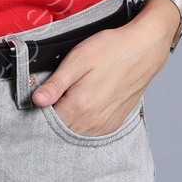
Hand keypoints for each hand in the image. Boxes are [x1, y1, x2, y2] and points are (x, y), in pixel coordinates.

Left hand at [30, 2, 175, 134]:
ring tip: (71, 97)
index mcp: (80, 106)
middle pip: (60, 128)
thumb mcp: (78, 59)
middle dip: (52, 115)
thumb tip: (37, 100)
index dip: (40, 109)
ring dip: (68, 120)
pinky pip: (90, 131)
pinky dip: (82, 123)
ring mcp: (104, 124)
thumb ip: (56, 83)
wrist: (144, 49)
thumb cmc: (111, 49)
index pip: (47, 120)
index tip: (41, 96)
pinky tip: (84, 105)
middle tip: (54, 94)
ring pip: (75, 132)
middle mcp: (92, 121)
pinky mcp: (113, 122)